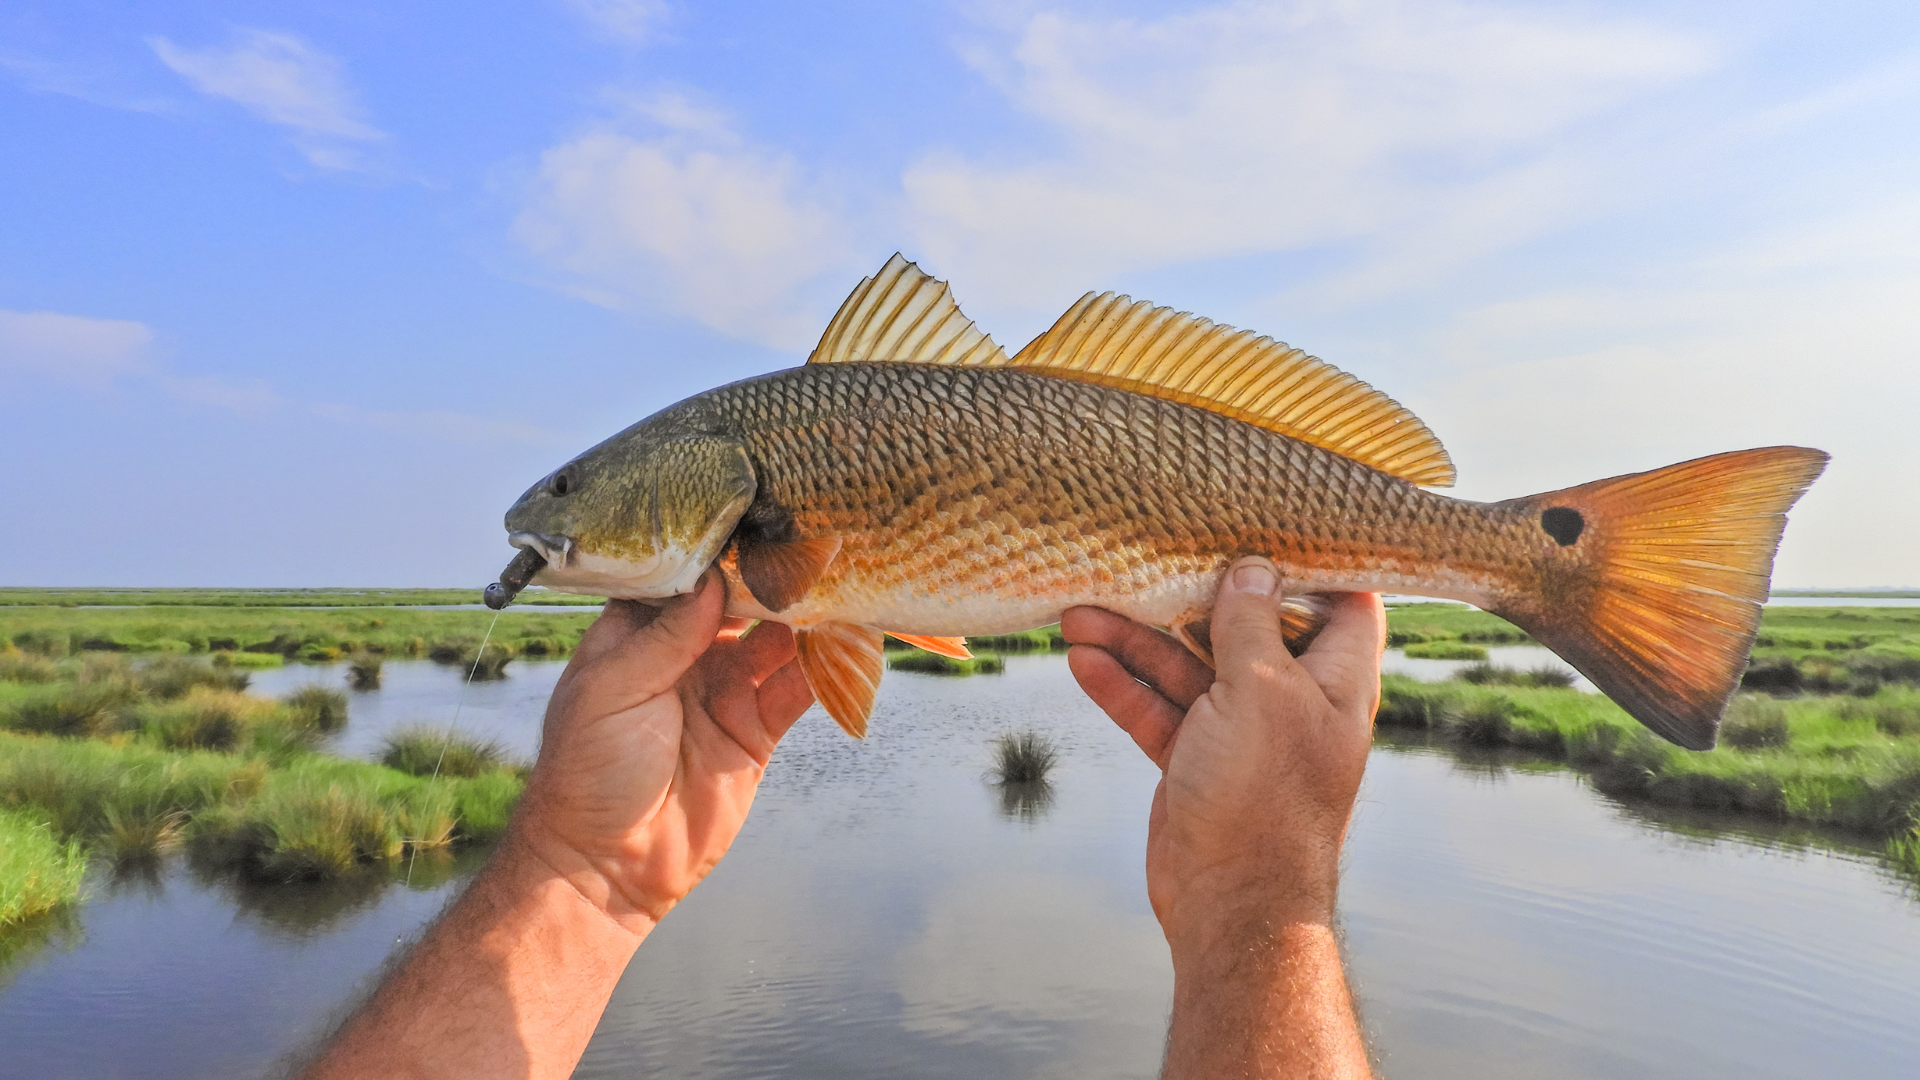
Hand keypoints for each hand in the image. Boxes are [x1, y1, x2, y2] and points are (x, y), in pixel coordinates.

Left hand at [508, 571, 812, 933]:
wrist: (607, 866)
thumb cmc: (588, 772)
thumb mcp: (613, 691)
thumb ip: (665, 635)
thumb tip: (712, 578)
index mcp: (638, 634)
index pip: (687, 576)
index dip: (722, 550)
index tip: (761, 518)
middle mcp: (686, 654)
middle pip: (741, 602)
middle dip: (775, 578)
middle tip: (816, 546)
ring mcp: (724, 690)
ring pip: (777, 640)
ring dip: (808, 617)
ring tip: (842, 584)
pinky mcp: (756, 731)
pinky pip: (797, 690)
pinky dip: (824, 669)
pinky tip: (848, 642)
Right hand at [1062, 560, 1383, 935]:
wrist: (1231, 906)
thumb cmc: (1265, 798)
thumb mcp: (1262, 692)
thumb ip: (1251, 625)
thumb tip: (1252, 567)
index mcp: (1334, 681)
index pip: (1345, 604)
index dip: (1316, 562)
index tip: (1272, 519)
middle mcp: (1291, 700)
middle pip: (1243, 626)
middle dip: (1193, 593)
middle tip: (1146, 554)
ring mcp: (1240, 731)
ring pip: (1185, 666)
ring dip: (1135, 639)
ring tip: (1077, 609)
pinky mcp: (1195, 759)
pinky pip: (1156, 709)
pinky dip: (1122, 686)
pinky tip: (1081, 660)